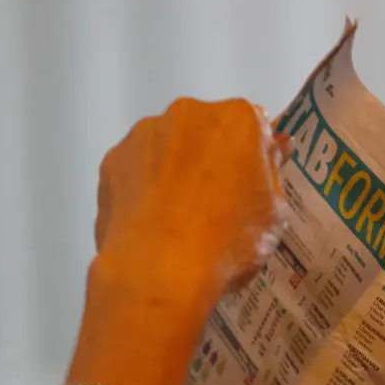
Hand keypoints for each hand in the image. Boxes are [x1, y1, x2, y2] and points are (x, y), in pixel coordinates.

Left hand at [92, 97, 288, 322]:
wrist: (159, 271)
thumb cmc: (230, 241)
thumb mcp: (273, 214)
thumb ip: (271, 174)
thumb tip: (271, 151)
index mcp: (238, 120)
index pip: (257, 127)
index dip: (257, 156)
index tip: (254, 183)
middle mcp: (189, 113)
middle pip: (209, 131)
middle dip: (215, 157)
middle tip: (218, 204)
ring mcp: (144, 134)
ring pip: (170, 146)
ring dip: (178, 169)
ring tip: (180, 217)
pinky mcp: (111, 160)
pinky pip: (139, 168)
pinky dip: (146, 186)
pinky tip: (153, 221)